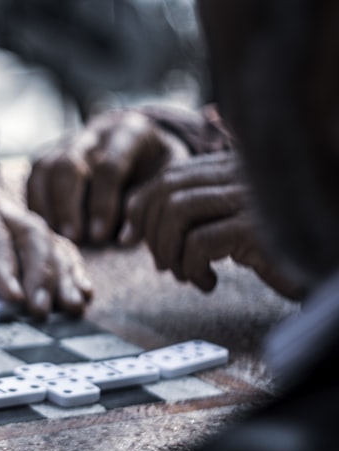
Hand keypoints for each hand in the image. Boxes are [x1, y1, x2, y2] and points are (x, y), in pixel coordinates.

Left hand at [0, 135, 91, 315]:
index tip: (12, 295)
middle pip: (24, 231)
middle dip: (39, 269)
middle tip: (44, 310)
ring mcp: (12, 211)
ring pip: (47, 236)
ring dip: (61, 270)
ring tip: (72, 306)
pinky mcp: (25, 224)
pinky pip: (56, 241)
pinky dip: (71, 265)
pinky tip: (83, 294)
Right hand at [28, 109, 190, 243]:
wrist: (143, 146)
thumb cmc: (157, 171)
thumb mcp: (167, 181)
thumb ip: (147, 205)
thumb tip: (125, 239)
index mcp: (130, 132)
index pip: (109, 167)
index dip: (103, 204)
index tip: (101, 236)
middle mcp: (95, 132)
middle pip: (68, 164)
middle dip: (68, 205)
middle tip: (74, 238)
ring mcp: (68, 140)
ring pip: (45, 167)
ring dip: (46, 206)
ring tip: (56, 236)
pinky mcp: (50, 154)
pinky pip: (33, 177)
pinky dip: (35, 203)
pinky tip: (44, 228)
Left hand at [120, 152, 307, 299]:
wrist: (319, 269)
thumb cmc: (270, 249)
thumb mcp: (224, 224)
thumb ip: (188, 216)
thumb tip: (130, 233)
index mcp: (231, 167)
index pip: (168, 176)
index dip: (140, 208)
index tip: (132, 238)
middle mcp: (241, 173)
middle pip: (166, 191)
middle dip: (152, 234)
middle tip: (164, 265)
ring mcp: (251, 197)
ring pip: (177, 212)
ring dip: (169, 251)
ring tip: (185, 274)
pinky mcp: (257, 227)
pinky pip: (200, 242)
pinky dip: (192, 268)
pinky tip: (208, 283)